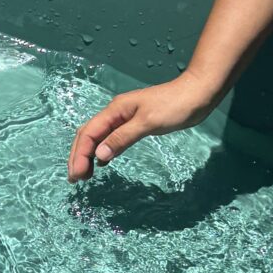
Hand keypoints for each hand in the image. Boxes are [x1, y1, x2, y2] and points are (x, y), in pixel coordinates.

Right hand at [67, 75, 217, 183]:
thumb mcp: (148, 123)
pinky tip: (102, 162)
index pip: (89, 134)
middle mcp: (115, 114)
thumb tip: (99, 156)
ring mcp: (124, 119)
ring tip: (84, 174)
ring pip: (98, 137)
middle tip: (75, 179)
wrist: (198, 93)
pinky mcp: (135, 125)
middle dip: (78, 156)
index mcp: (115, 111)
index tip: (77, 175)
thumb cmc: (175, 106)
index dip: (79, 154)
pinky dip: (102, 151)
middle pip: (88, 135)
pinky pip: (111, 138)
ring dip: (88, 155)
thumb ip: (122, 138)